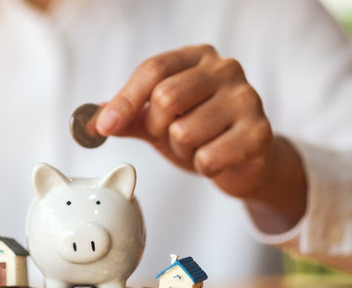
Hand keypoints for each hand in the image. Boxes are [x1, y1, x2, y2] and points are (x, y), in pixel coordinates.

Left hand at [95, 45, 306, 228]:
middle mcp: (226, 68)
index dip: (124, 101)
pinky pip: (208, 157)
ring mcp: (247, 98)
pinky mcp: (260, 132)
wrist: (244, 161)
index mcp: (198, 57)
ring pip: (184, 132)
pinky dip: (203, 166)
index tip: (104, 127)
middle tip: (170, 136)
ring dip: (182, 150)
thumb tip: (92, 119)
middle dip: (158, 128)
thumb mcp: (158, 121)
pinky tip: (216, 159)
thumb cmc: (200, 132)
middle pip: (166, 97)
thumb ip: (127, 116)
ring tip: (198, 147)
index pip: (153, 69)